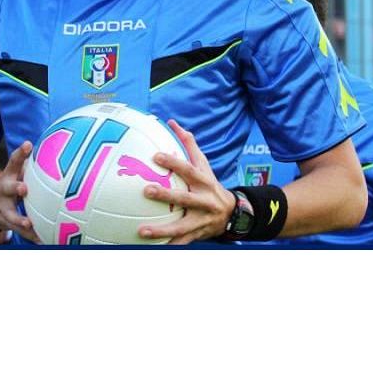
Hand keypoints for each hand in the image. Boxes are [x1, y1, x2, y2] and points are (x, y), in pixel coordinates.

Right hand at [0, 141, 39, 242]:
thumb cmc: (5, 185)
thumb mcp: (12, 173)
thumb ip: (27, 163)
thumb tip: (51, 149)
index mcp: (8, 176)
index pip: (13, 161)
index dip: (20, 153)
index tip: (28, 145)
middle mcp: (4, 192)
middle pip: (9, 188)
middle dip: (16, 188)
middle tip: (23, 188)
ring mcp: (4, 209)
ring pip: (12, 215)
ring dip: (20, 220)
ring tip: (28, 224)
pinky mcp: (8, 224)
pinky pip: (21, 232)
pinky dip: (32, 236)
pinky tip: (43, 240)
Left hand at [138, 120, 234, 244]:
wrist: (232, 213)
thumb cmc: (209, 183)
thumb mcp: (203, 164)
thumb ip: (188, 144)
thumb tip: (171, 123)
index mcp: (203, 182)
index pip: (188, 170)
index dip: (173, 162)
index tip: (155, 156)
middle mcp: (204, 201)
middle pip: (184, 199)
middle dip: (166, 195)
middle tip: (146, 191)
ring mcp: (201, 221)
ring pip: (181, 227)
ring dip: (161, 230)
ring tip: (141, 231)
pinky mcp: (197, 236)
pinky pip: (180, 243)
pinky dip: (166, 247)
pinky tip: (148, 249)